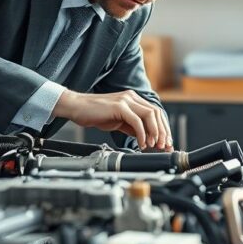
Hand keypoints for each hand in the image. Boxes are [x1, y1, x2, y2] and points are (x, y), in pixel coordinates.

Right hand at [53, 90, 172, 150]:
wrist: (76, 108)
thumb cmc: (94, 114)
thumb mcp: (118, 121)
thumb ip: (132, 126)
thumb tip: (146, 137)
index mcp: (133, 99)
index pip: (155, 112)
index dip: (163, 127)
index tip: (165, 142)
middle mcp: (132, 97)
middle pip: (156, 113)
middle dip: (163, 131)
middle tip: (164, 146)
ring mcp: (126, 100)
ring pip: (150, 115)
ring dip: (155, 132)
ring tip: (154, 146)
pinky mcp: (119, 107)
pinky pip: (137, 121)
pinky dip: (142, 134)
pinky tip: (141, 144)